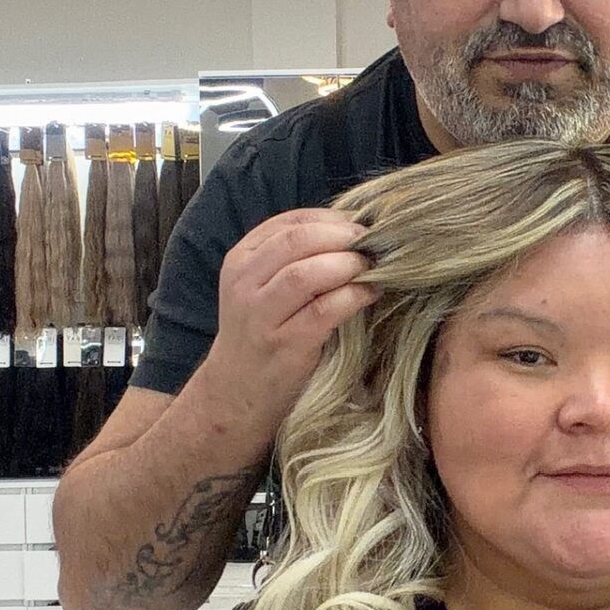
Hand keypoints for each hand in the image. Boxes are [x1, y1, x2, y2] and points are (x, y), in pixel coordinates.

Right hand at [195, 208, 375, 445]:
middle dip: (342, 236)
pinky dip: (354, 296)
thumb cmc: (262, 332)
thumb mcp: (262, 287)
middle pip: (298, 240)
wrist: (237, 391)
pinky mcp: (285, 344)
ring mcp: (261, 315)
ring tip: (371, 267)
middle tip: (372, 243)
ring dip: (348, 264)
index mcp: (241, 260)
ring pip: (307, 273)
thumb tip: (353, 230)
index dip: (331, 219)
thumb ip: (293, 258)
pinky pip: (325, 310)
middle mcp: (245, 283)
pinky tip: (371, 294)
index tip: (359, 226)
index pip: (289, 222)